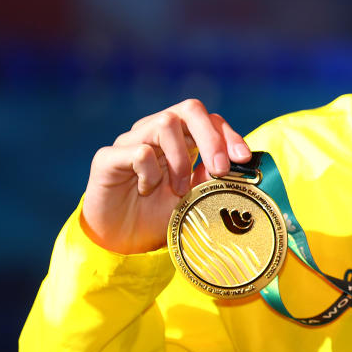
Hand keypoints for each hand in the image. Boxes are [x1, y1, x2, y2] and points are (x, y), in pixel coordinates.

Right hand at [81, 99, 251, 253]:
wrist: (119, 242)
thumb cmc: (157, 215)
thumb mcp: (193, 197)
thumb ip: (210, 177)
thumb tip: (232, 163)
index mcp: (180, 138)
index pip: (209, 119)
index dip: (228, 135)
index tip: (243, 158)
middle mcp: (155, 132)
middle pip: (189, 109)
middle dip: (211, 138)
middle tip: (220, 169)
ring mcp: (131, 141)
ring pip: (165, 123)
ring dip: (180, 159)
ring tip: (178, 189)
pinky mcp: (107, 157)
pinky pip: (138, 150)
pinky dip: (151, 172)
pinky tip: (146, 189)